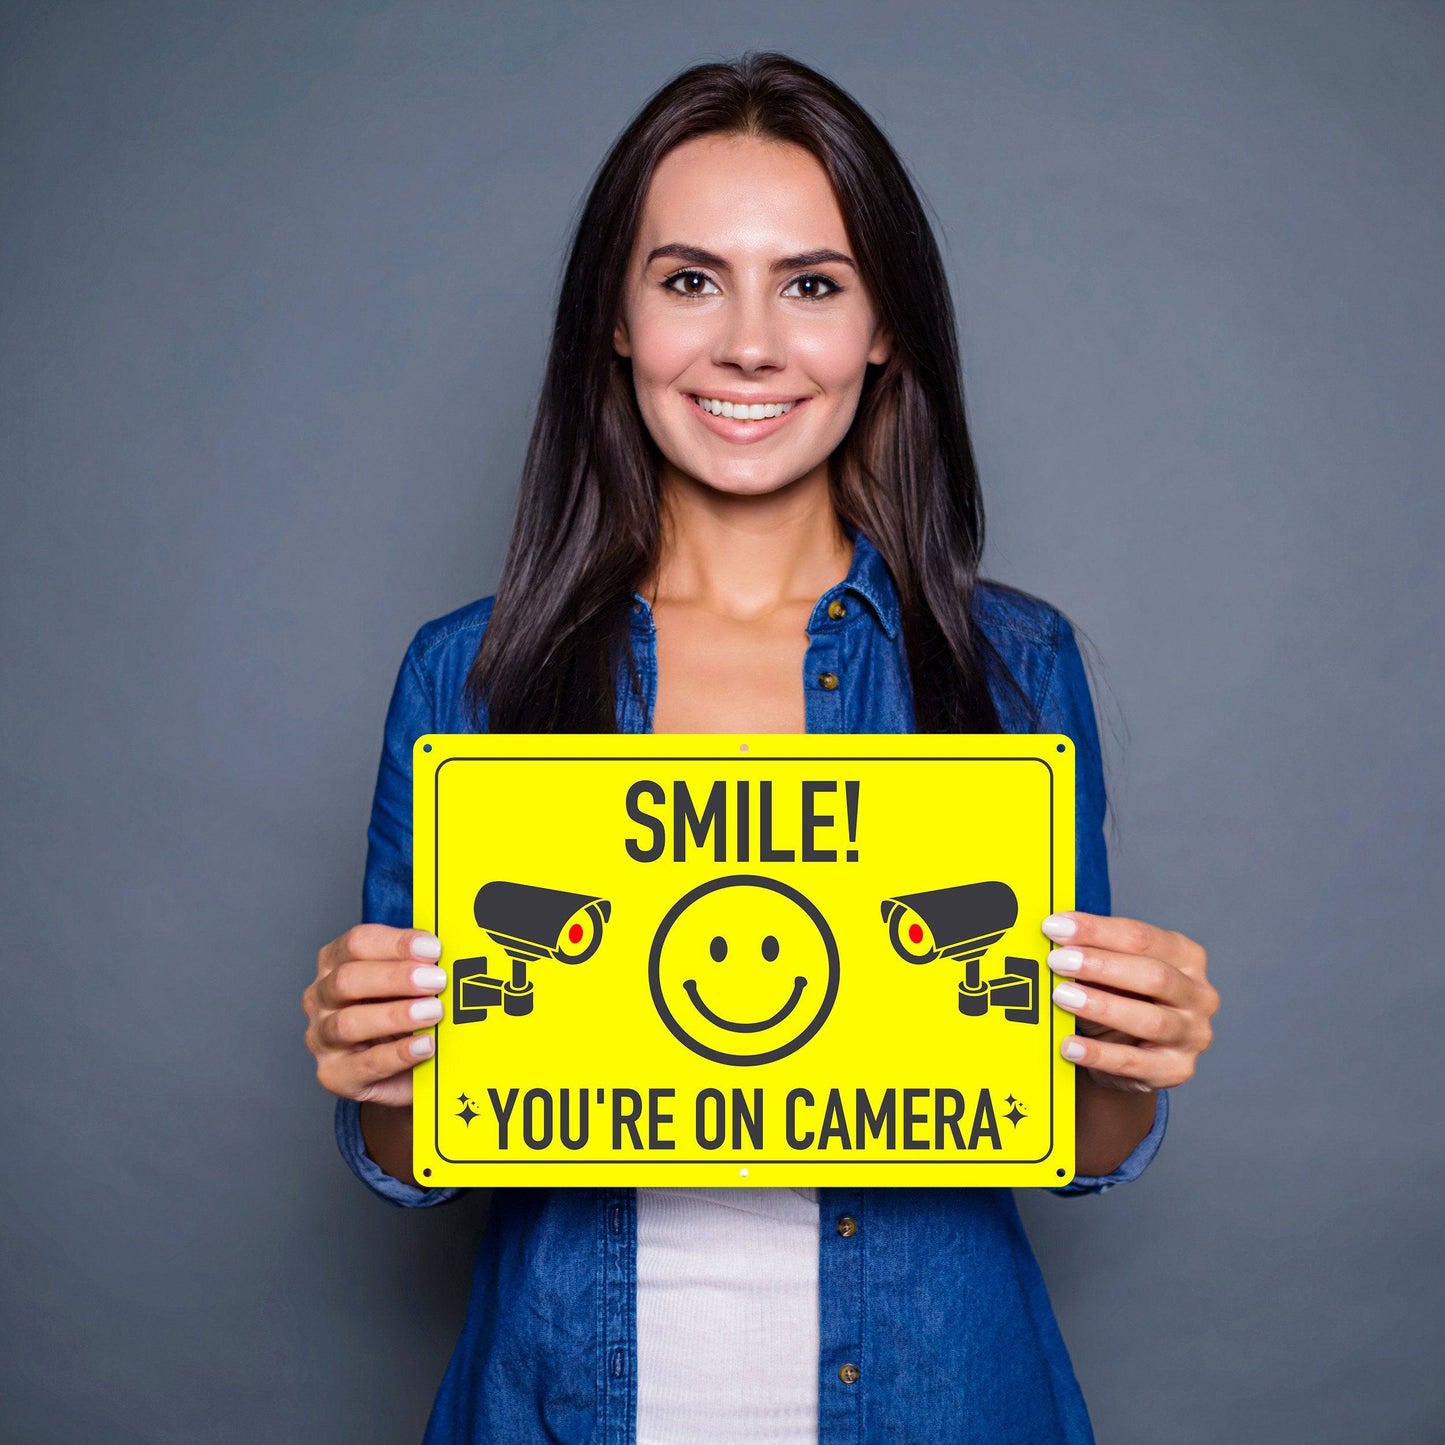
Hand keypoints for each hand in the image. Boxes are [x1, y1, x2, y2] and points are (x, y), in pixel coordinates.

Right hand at [303, 925, 446, 1108]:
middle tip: (437, 980)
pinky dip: (399, 1054)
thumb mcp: (409, 984)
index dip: (396, 944)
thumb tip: (452, 954)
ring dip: (396, 1015)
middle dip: (396, 977)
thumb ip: (421, 966)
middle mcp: (320, 997)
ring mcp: (322, 1038)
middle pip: (347, 979)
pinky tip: (425, 1045)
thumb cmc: (402, 1016)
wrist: (402, 1069)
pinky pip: (365, 1064)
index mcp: (335, 963)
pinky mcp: (334, 1074)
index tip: (433, 948)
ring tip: (433, 1012)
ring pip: (348, 1023)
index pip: (357, 943)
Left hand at [1041, 912, 1216, 1093]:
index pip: (1142, 937)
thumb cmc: (1120, 999)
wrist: (1128, 1053)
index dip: (1096, 930)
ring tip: (1062, 997)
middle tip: (1058, 961)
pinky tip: (1070, 1045)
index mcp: (1185, 957)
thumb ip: (1092, 953)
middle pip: (1154, 975)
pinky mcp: (1176, 1070)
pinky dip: (1098, 1054)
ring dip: (1102, 1006)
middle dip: (1100, 965)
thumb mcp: (1111, 972)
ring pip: (1151, 1020)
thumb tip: (1053, 937)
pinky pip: (1134, 1062)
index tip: (1056, 926)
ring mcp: (1192, 1035)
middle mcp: (1199, 995)